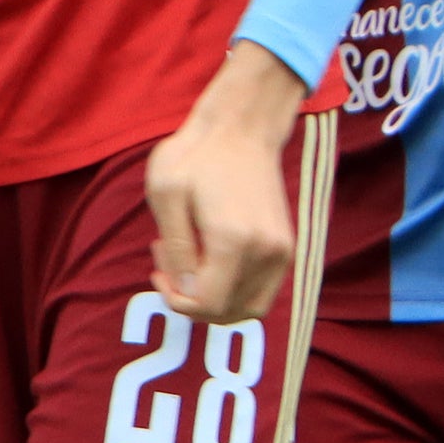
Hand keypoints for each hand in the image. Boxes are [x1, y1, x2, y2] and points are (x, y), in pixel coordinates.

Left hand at [144, 41, 308, 324]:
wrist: (241, 130)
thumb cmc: (195, 156)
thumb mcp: (166, 194)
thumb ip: (175, 247)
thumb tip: (186, 290)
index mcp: (235, 240)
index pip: (208, 304)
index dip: (175, 299)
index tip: (157, 270)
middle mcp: (268, 252)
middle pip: (230, 313)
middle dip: (192, 300)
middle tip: (167, 262)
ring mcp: (283, 252)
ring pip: (249, 307)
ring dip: (214, 297)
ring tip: (186, 258)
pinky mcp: (286, 248)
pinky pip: (261, 291)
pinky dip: (233, 288)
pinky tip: (208, 256)